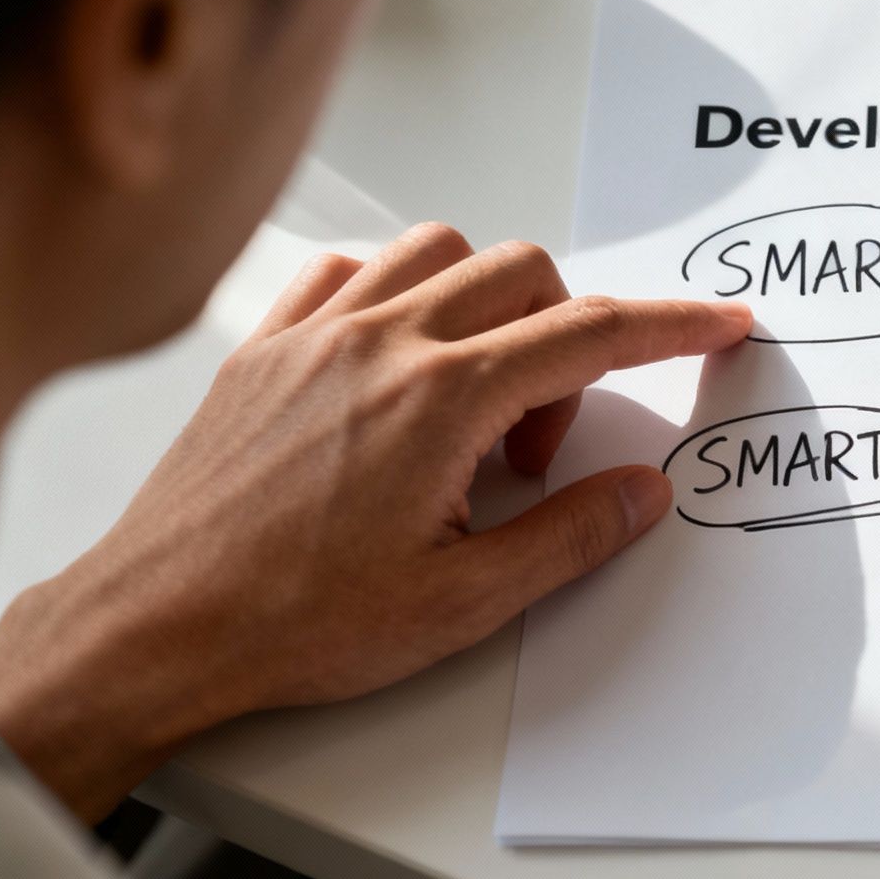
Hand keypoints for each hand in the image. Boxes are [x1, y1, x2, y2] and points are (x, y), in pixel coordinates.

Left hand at [0, 223, 750, 819]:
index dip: (673, 324)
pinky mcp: (263, 348)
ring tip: (475, 398)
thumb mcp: (464, 603)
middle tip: (540, 447)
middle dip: (570, 338)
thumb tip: (642, 490)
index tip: (721, 321)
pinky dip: (399, 295)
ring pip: (440, 251)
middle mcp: (383, 342)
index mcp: (443, 400)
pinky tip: (397, 365)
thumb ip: (570, 536)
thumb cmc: (295, 621)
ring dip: (489, 302)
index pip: (591, 333)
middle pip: (524, 275)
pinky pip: (351, 271)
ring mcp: (315, 334)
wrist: (157, 627)